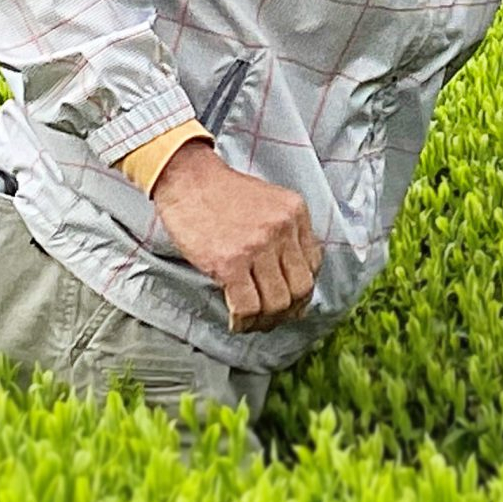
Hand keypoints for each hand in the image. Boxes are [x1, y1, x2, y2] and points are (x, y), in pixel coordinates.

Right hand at [150, 141, 323, 332]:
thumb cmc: (222, 193)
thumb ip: (285, 231)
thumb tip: (289, 275)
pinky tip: (236, 322)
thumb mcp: (269, 201)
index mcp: (295, 212)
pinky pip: (247, 306)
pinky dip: (243, 322)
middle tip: (273, 318)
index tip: (290, 299)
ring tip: (253, 322)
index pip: (314, 264)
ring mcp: (257, 246)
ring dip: (265, 321)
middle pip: (300, 288)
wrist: (188, 179)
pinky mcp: (229, 263)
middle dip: (289, 311)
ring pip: (276, 303)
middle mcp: (282, 229)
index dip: (302, 289)